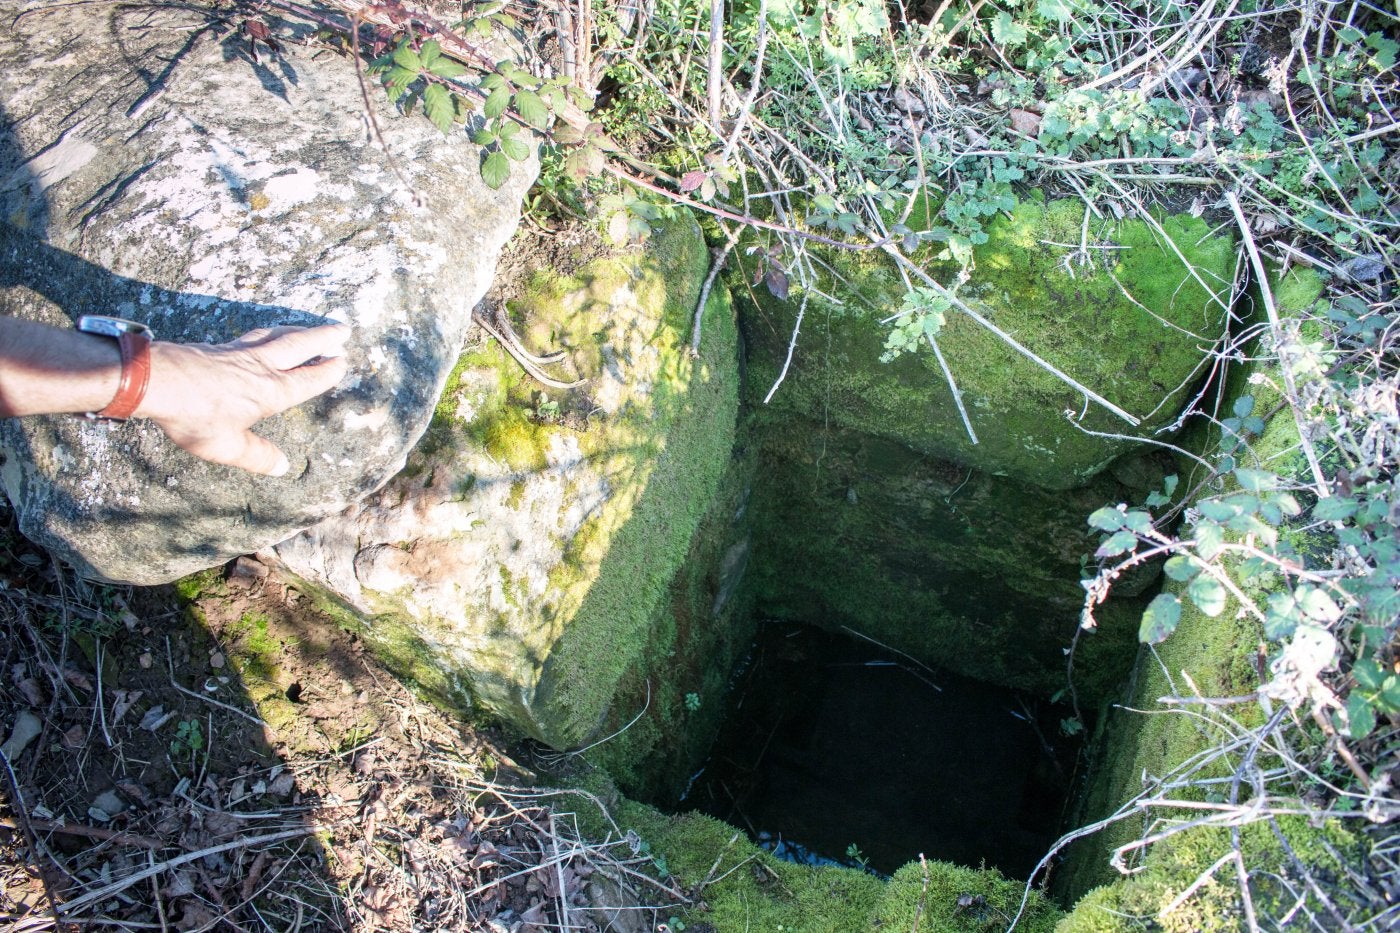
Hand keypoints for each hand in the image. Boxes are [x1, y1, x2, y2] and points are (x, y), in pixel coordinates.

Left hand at [135, 325, 349, 475]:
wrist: (154, 380)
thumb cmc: (193, 415)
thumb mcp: (227, 446)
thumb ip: (257, 456)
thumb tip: (282, 467)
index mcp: (269, 391)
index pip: (307, 380)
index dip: (326, 371)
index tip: (343, 362)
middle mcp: (259, 367)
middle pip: (298, 346)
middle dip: (323, 338)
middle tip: (343, 329)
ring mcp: (238, 353)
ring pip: (276, 335)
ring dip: (298, 330)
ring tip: (311, 328)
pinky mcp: (218, 347)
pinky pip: (253, 335)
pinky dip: (269, 332)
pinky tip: (265, 334)